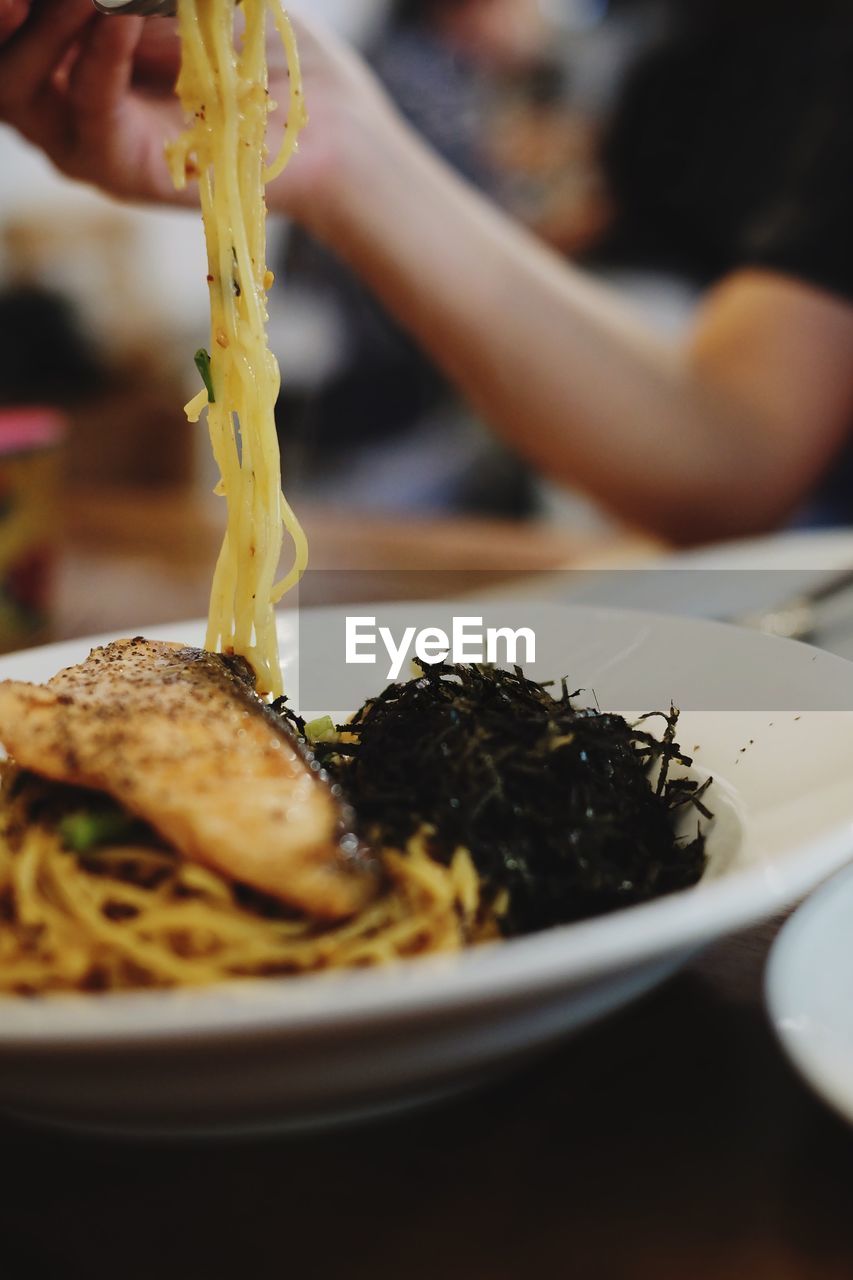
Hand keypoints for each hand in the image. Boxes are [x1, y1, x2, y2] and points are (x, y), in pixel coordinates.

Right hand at [0, 0, 396, 222]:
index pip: (11, 25)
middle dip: (2, 14)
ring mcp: (81, 141)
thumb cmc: (250, 52)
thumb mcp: (181, 3)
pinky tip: (113, 15)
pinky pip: (92, 108)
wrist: (317, 122)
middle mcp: (57, 102)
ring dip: (41, 26)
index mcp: (61, 55)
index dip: (4, 4)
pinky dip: (98, 56)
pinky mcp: (119, 170)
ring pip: (21, 86)